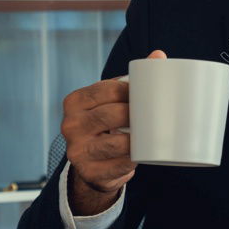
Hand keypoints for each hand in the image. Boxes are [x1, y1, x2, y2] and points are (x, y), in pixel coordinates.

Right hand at [61, 49, 166, 214]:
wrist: (95, 164)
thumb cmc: (109, 123)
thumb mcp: (113, 100)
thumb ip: (134, 79)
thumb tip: (159, 55)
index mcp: (74, 101)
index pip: (106, 89)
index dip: (131, 91)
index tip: (148, 94)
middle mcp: (70, 125)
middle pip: (110, 115)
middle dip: (135, 115)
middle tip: (155, 116)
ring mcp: (76, 151)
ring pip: (114, 142)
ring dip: (136, 140)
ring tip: (151, 135)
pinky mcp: (89, 172)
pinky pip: (117, 166)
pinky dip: (132, 160)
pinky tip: (141, 155)